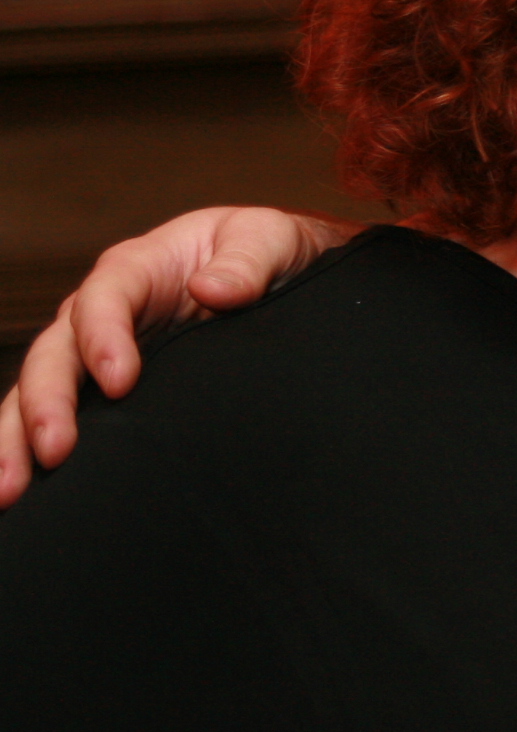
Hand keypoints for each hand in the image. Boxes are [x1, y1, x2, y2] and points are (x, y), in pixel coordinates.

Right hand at [0, 207, 352, 506]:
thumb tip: (213, 290)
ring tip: (11, 490)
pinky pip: (53, 417)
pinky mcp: (99, 389)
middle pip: (55, 353)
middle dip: (46, 402)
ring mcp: (92, 351)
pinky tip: (20, 493)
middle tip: (54, 451)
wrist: (275, 274)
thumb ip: (247, 261)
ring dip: (16, 440)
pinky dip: (26, 450)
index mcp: (137, 268)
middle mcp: (100, 311)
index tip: (120, 382)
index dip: (103, 337)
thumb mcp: (269, 239)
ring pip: (35, 392)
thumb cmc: (266, 250)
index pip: (103, 298)